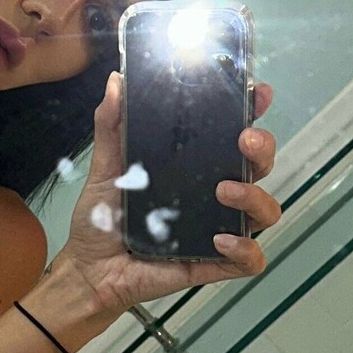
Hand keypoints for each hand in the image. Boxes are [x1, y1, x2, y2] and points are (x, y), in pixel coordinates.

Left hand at [50, 73, 280, 320]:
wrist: (88, 270)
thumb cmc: (101, 221)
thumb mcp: (105, 169)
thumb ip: (111, 127)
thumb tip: (116, 82)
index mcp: (195, 167)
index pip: (234, 135)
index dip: (253, 112)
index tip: (256, 94)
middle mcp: (213, 195)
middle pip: (260, 167)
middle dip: (263, 148)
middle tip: (245, 140)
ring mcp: (216, 228)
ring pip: (264, 211)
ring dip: (255, 196)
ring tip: (225, 190)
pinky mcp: (211, 263)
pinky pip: (249, 259)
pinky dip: (245, 249)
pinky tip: (222, 240)